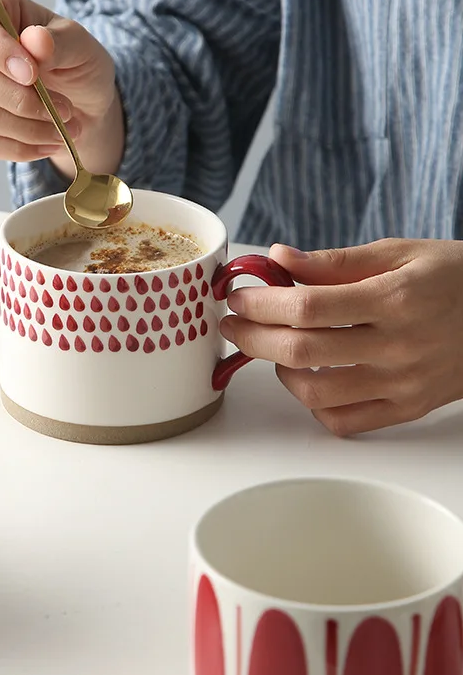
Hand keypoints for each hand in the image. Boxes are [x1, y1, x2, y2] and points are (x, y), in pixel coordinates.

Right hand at [0, 0, 123, 177]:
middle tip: (64, 109)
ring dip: (29, 130)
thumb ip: (60, 42)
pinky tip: (48, 143)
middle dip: (24, 102)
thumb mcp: (82, 46)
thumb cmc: (77, 64)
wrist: (81, 102)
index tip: (33, 75)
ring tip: (63, 129)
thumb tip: (35, 42)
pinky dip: (23, 149)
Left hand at [220, 239, 462, 435]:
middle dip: (252, 337)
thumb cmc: (454, 277)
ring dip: (279, 370)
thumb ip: (335, 261)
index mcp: (395, 299)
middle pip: (301, 351)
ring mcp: (403, 383)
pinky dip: (312, 403)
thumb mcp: (400, 253)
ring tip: (273, 349)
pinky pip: (343, 421)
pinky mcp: (406, 408)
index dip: (261, 303)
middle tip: (234, 325)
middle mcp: (398, 346)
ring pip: (315, 392)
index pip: (307, 306)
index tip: (238, 298)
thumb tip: (279, 257)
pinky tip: (308, 377)